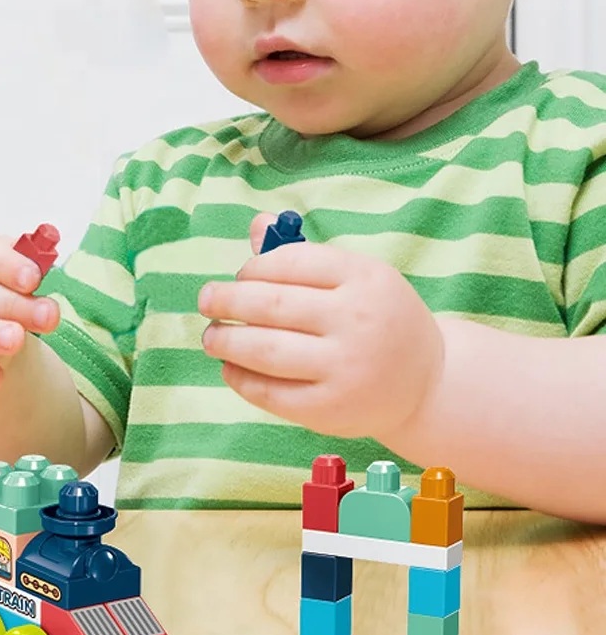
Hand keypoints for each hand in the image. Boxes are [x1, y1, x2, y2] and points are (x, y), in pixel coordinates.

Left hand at [197, 212, 444, 438]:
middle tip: (206, 300)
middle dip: (227, 301)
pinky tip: (230, 367)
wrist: (427, 384)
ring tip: (211, 336)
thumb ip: (305, 255)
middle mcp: (357, 321)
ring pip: (266, 350)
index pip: (291, 263)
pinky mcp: (331, 409)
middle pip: (271, 306)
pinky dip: (241, 379)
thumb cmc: (379, 319)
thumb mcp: (356, 278)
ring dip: (226, 341)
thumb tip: (258, 225)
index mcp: (365, 278)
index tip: (240, 276)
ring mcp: (345, 368)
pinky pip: (272, 393)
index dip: (254, 268)